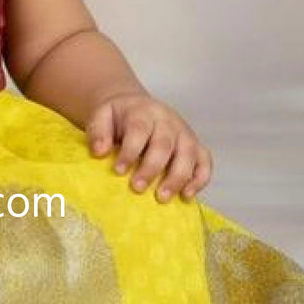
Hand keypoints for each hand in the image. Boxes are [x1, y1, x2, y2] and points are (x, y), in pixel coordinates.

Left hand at [85, 91, 211, 202]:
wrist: (135, 106)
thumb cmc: (118, 117)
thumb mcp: (101, 116)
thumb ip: (98, 131)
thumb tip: (99, 152)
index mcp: (143, 112)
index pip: (139, 129)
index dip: (130, 151)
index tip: (118, 171)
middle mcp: (168, 121)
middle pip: (164, 144)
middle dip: (151, 168)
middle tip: (137, 188)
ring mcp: (184, 133)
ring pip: (188, 154)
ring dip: (177, 177)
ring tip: (162, 198)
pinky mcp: (195, 146)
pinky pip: (204, 161)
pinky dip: (200, 179)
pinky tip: (186, 195)